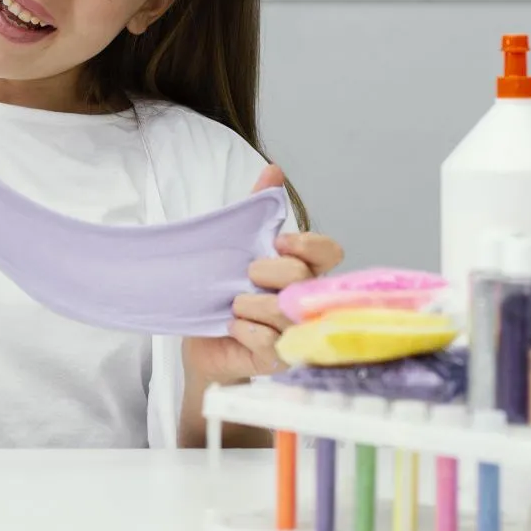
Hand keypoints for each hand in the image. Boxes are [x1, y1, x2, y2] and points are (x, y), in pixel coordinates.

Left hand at [182, 165, 344, 385]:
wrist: (202, 341)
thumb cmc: (224, 293)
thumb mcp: (235, 247)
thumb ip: (256, 209)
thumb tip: (274, 170)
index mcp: (303, 271)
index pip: (328, 251)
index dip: (306, 244)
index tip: (277, 242)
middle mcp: (307, 302)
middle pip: (301, 277)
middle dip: (267, 271)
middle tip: (246, 276)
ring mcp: (296, 333)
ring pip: (283, 311)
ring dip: (248, 304)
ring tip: (234, 306)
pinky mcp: (279, 360)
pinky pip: (267, 341)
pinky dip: (244, 330)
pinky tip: (233, 328)